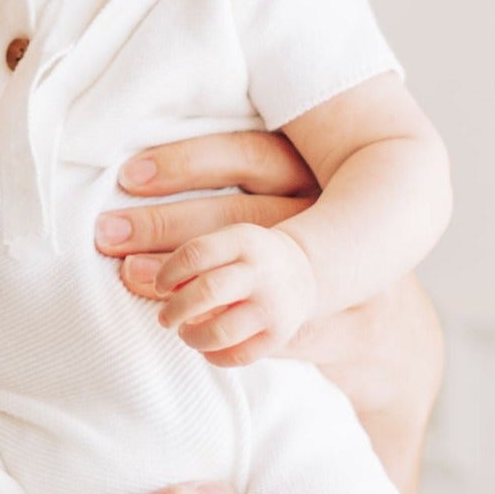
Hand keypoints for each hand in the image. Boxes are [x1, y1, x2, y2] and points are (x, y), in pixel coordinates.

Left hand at [94, 132, 444, 493]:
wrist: (387, 320)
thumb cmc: (315, 250)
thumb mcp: (290, 204)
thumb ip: (238, 188)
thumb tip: (146, 176)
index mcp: (312, 176)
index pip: (246, 155)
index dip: (188, 161)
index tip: (129, 173)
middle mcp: (321, 220)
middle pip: (233, 217)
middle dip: (163, 226)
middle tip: (107, 234)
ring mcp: (322, 276)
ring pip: (243, 281)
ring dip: (181, 290)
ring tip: (135, 284)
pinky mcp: (320, 326)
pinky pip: (259, 336)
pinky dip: (216, 338)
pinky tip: (184, 334)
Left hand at [153, 221, 317, 359]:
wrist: (300, 273)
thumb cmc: (242, 258)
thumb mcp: (223, 242)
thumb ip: (187, 258)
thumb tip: (130, 271)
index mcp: (243, 240)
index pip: (196, 253)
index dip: (167, 273)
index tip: (160, 287)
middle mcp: (260, 272)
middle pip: (207, 292)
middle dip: (175, 309)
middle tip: (165, 317)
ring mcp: (272, 306)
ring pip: (220, 332)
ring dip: (192, 336)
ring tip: (186, 332)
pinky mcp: (277, 336)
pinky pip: (236, 357)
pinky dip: (212, 356)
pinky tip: (206, 347)